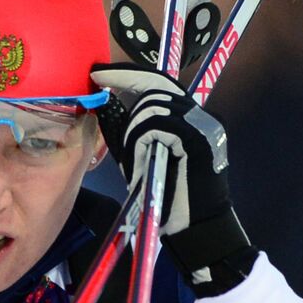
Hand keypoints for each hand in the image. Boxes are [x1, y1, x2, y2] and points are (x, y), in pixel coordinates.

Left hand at [90, 63, 255, 295]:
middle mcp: (201, 116)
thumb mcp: (143, 158)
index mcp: (190, 118)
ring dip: (135, 136)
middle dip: (129, 107)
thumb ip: (131, 132)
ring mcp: (203, 126)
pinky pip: (157, 127)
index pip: (159, 83)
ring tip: (139, 164)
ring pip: (152, 109)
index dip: (128, 74)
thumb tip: (104, 105)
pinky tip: (143, 167)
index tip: (99, 73)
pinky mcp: (199, 140)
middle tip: (120, 132)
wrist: (198, 229)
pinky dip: (142, 145)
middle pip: (155, 90)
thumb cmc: (167, 198)